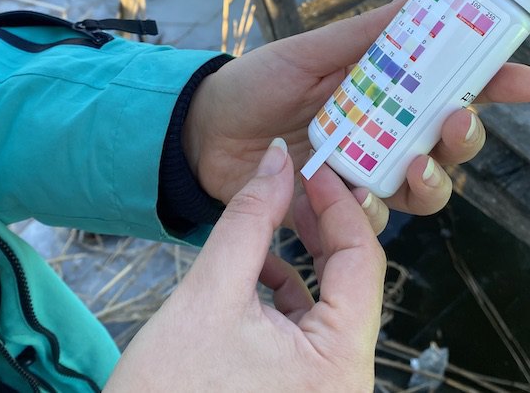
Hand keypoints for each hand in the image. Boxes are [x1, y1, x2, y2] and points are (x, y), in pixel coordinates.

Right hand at [105, 139, 384, 391]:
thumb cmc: (167, 392)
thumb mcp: (209, 293)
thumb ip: (249, 219)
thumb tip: (276, 159)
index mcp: (340, 364)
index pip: (363, 261)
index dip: (338, 206)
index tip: (313, 168)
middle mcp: (347, 382)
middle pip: (353, 280)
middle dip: (324, 227)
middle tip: (299, 182)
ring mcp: (326, 388)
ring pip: (333, 301)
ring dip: (306, 256)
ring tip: (277, 215)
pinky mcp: (303, 390)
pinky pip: (311, 327)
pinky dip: (289, 291)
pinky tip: (259, 266)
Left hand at [183, 0, 529, 231]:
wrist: (201, 134)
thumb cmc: (256, 84)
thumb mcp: (312, 51)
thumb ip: (367, 32)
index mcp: (385, 91)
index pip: (454, 88)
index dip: (497, 85)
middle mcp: (384, 136)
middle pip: (449, 147)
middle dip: (465, 138)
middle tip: (455, 120)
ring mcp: (362, 175)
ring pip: (424, 191)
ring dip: (430, 181)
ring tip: (410, 165)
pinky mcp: (337, 212)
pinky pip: (373, 224)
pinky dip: (371, 214)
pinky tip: (352, 197)